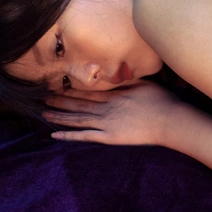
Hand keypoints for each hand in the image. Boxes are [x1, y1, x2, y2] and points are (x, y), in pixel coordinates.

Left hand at [43, 80, 187, 145]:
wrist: (169, 120)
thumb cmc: (160, 101)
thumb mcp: (143, 83)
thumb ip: (126, 80)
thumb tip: (114, 74)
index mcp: (113, 95)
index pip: (86, 92)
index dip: (70, 89)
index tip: (56, 86)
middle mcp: (105, 108)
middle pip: (77, 104)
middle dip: (59, 100)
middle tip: (42, 98)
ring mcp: (105, 123)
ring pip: (76, 119)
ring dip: (59, 116)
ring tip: (43, 113)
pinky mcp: (109, 137)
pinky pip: (85, 136)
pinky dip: (69, 136)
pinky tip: (55, 135)